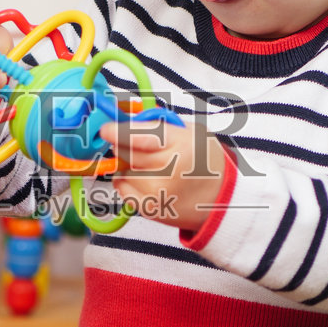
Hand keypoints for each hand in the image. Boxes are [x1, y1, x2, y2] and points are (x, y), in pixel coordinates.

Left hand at [98, 118, 227, 232]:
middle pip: (127, 153)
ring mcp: (158, 192)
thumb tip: (125, 117)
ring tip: (151, 166)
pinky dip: (127, 181)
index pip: (139, 136)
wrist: (221, 199)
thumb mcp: (191, 132)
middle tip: (135, 144)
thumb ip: (159, 124)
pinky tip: (146, 180)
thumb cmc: (205, 161)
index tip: (106, 129)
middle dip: (123, 145)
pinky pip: (122, 189)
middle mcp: (169, 170)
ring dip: (129, 165)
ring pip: (123, 170)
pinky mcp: (150, 209)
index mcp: (181, 144)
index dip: (117, 131)